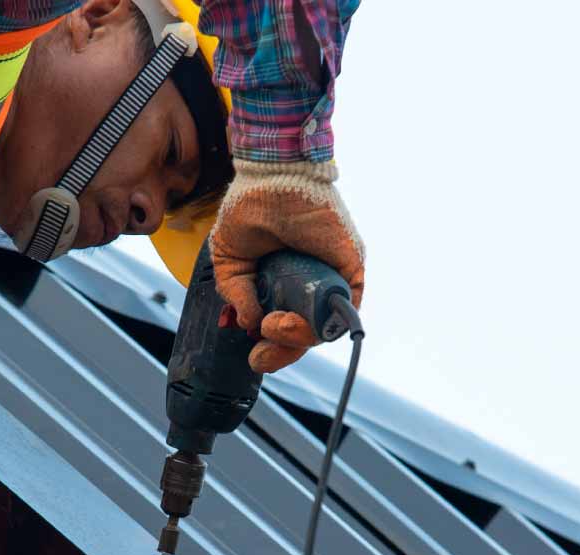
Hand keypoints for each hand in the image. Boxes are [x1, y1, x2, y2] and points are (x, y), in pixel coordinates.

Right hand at [210, 160, 364, 373]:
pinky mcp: (349, 269)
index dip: (269, 344)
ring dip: (296, 339)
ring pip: (323, 328)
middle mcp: (309, 285)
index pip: (283, 327)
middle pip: (305, 335)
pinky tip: (293, 322)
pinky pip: (345, 310)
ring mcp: (330, 280)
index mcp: (283, 285)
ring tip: (272, 324)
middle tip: (262, 350)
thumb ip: (237, 294)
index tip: (253, 348)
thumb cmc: (252, 207)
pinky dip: (322, 325)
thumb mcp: (230, 260)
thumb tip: (249, 324)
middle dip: (282, 351)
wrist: (272, 177)